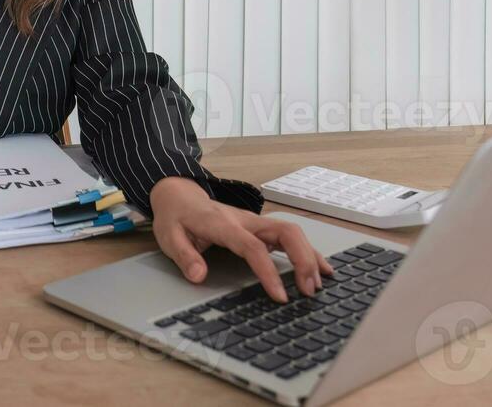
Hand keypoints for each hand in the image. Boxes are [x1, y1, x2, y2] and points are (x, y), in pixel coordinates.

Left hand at [148, 176, 333, 302]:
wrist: (178, 194)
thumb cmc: (175, 217)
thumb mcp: (169, 237)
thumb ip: (185, 256)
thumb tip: (199, 276)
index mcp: (223, 225)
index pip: (252, 247)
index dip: (268, 271)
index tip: (280, 296)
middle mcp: (245, 221)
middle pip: (285, 232)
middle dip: (302, 260)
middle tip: (309, 290)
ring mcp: (255, 222)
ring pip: (292, 232)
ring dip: (309, 257)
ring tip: (318, 285)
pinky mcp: (260, 226)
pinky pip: (290, 236)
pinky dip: (308, 251)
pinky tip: (322, 268)